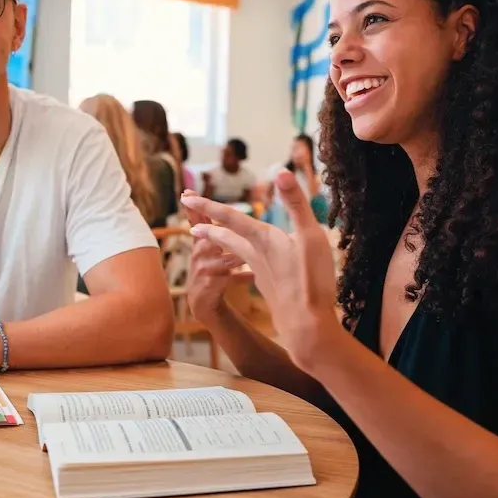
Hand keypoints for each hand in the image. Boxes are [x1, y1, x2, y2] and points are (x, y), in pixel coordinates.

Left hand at [180, 171, 342, 367]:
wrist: (307, 326)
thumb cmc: (311, 280)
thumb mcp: (310, 235)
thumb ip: (296, 203)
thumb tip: (281, 171)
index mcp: (263, 239)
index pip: (230, 217)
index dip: (208, 206)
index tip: (186, 198)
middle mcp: (256, 255)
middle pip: (226, 237)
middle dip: (208, 226)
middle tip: (190, 223)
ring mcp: (261, 272)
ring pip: (235, 253)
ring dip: (222, 242)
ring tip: (211, 237)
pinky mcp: (268, 286)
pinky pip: (249, 266)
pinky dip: (242, 259)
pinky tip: (249, 262)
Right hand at [182, 190, 253, 321]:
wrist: (204, 303)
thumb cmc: (213, 270)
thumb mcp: (215, 249)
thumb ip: (221, 231)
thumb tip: (232, 212)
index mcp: (201, 242)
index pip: (196, 221)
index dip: (193, 208)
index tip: (187, 193)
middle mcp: (198, 253)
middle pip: (209, 237)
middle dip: (219, 232)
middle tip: (235, 227)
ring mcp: (201, 269)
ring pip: (224, 258)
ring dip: (238, 257)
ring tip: (251, 255)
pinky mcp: (208, 285)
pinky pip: (229, 277)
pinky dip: (242, 277)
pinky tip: (252, 276)